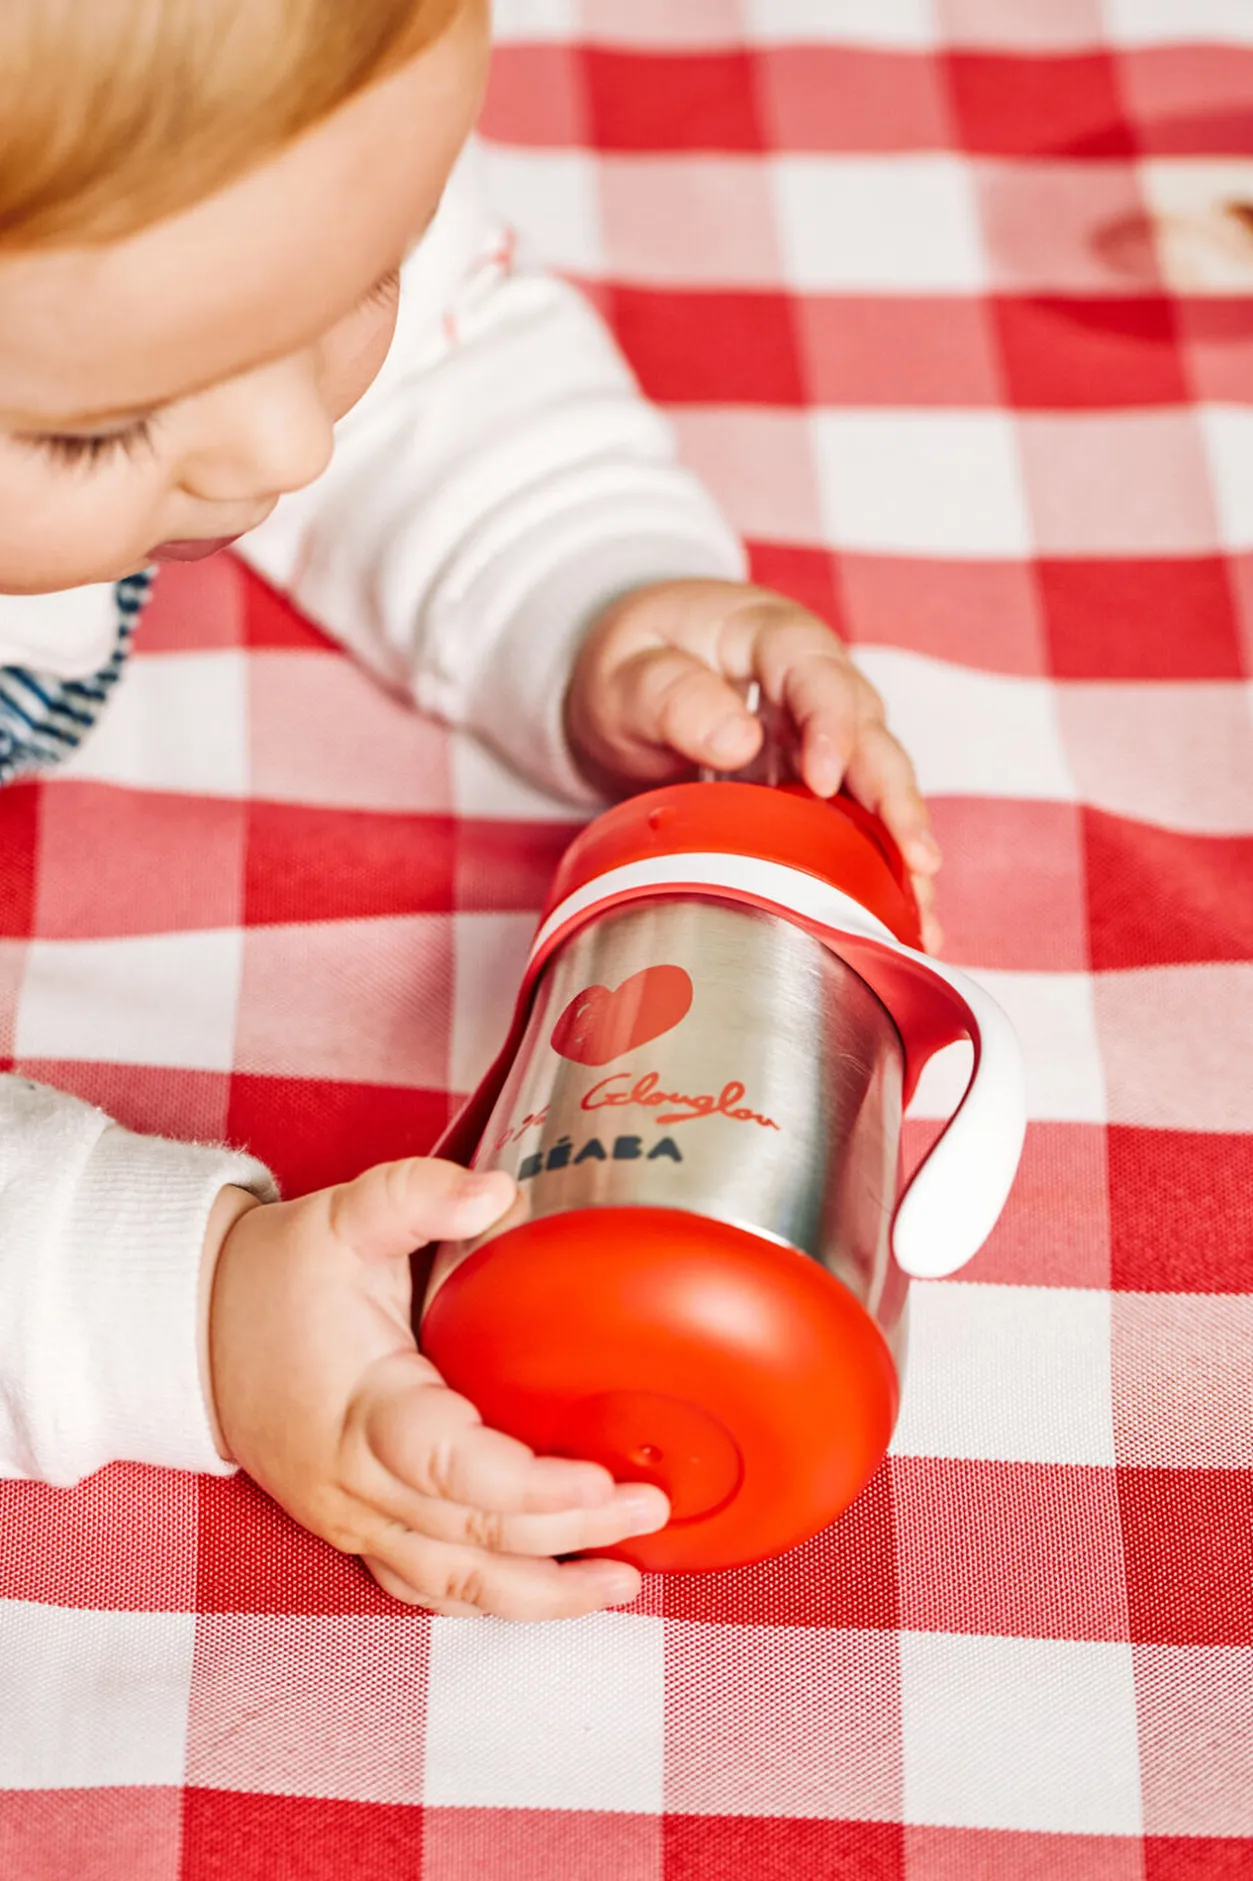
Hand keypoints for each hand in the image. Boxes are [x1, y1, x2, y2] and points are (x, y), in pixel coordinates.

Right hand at [205, 1163, 667, 1618]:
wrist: (193, 1329)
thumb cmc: (272, 1277)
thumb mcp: (340, 1215)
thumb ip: (415, 1195)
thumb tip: (496, 1191)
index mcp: (360, 1410)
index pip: (453, 1470)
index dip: (533, 1489)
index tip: (602, 1480)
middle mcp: (356, 1484)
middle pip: (473, 1540)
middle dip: (569, 1536)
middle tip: (648, 1509)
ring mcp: (355, 1520)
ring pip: (454, 1586)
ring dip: (542, 1594)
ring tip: (623, 1580)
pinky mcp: (359, 1532)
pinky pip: (430, 1588)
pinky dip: (496, 1599)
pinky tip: (556, 1587)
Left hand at [565, 579, 942, 951]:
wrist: (632, 684)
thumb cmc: (633, 668)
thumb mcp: (629, 675)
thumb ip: (674, 697)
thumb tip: (739, 739)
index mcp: (772, 638)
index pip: (818, 676)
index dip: (830, 727)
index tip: (822, 780)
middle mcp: (817, 684)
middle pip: (871, 736)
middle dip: (896, 799)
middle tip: (917, 858)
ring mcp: (824, 735)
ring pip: (875, 786)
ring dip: (900, 848)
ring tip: (920, 914)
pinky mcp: (819, 781)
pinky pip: (855, 821)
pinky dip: (877, 869)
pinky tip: (898, 921)